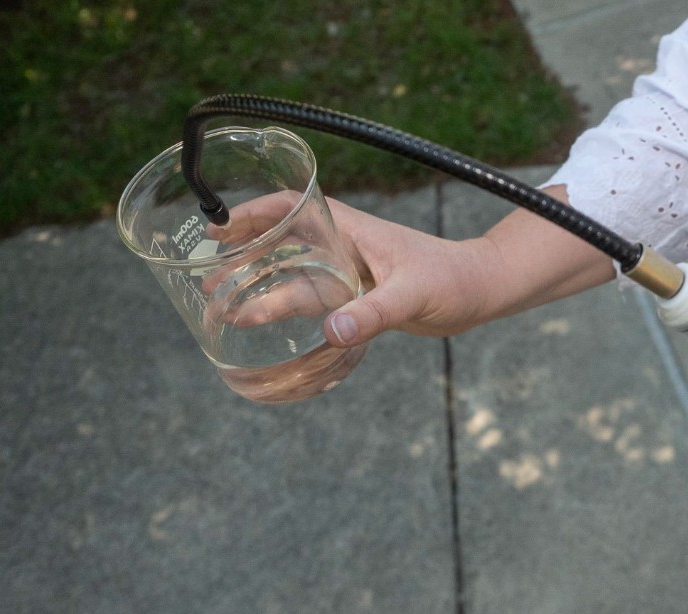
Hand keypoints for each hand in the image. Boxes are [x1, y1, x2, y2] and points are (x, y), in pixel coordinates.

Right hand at [207, 192, 498, 341]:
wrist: (481, 292)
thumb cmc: (453, 280)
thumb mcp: (412, 296)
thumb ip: (373, 313)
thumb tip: (332, 331)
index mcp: (351, 230)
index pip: (291, 208)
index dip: (253, 215)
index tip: (218, 228)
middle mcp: (343, 248)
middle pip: (281, 245)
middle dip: (243, 259)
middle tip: (206, 280)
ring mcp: (349, 273)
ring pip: (293, 279)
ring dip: (260, 290)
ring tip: (223, 308)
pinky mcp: (358, 299)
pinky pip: (314, 301)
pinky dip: (286, 309)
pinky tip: (262, 323)